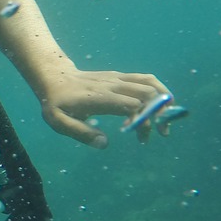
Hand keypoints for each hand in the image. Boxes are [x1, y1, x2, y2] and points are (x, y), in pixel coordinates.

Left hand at [36, 69, 171, 146]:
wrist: (54, 77)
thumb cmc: (56, 103)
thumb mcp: (58, 121)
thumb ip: (80, 133)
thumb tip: (104, 144)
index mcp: (100, 97)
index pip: (132, 104)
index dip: (142, 120)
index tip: (140, 137)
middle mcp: (113, 85)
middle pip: (147, 94)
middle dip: (159, 114)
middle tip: (161, 134)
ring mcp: (118, 78)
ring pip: (151, 83)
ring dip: (165, 101)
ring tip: (166, 121)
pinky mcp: (121, 77)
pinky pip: (147, 79)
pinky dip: (160, 91)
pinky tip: (161, 107)